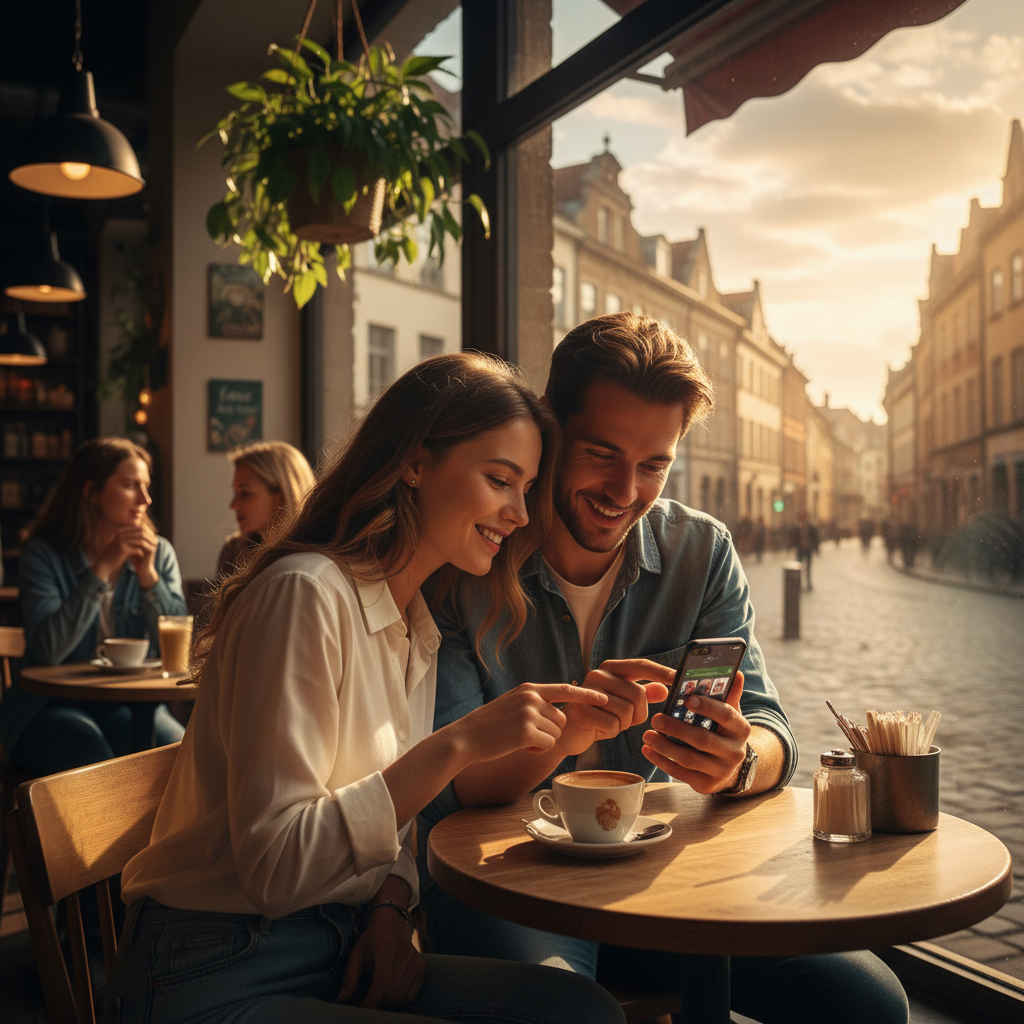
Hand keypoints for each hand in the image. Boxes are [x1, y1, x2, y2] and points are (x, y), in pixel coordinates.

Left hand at [119, 521, 158, 588]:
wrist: (143, 570)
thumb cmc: (137, 559)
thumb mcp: (133, 546)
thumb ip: (130, 539)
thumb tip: (121, 530)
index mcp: (150, 537)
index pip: (143, 526)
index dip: (132, 526)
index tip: (122, 526)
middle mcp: (154, 539)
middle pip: (144, 528)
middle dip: (133, 528)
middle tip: (122, 528)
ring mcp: (154, 544)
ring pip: (143, 534)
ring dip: (133, 534)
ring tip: (123, 534)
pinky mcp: (152, 549)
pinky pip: (143, 542)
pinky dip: (134, 541)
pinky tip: (126, 541)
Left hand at [337, 905, 425, 1008]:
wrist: (393, 925)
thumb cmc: (371, 941)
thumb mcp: (356, 954)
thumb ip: (350, 977)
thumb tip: (341, 1000)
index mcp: (385, 948)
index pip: (382, 982)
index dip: (372, 1001)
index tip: (362, 1010)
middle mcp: (404, 954)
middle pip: (392, 993)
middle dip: (378, 1004)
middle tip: (368, 1003)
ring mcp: (416, 961)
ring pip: (401, 998)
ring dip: (388, 1005)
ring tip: (379, 998)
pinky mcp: (422, 968)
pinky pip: (411, 996)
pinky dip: (400, 1001)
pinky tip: (392, 993)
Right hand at [445, 682, 609, 763]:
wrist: (465, 739)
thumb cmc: (489, 726)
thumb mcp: (512, 704)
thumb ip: (534, 702)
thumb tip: (559, 711)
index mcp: (529, 689)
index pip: (565, 689)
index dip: (587, 695)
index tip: (605, 698)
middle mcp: (531, 698)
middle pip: (562, 719)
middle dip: (549, 731)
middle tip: (524, 734)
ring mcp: (529, 714)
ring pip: (556, 733)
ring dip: (542, 742)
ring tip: (518, 739)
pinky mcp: (526, 732)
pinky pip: (547, 745)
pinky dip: (536, 750)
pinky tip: (518, 746)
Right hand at [557, 659, 672, 755]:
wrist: (569, 732)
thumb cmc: (600, 716)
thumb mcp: (624, 704)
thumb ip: (643, 694)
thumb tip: (664, 689)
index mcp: (611, 668)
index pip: (641, 666)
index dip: (662, 672)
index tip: (680, 679)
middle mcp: (599, 674)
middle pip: (638, 694)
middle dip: (638, 713)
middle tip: (625, 719)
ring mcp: (589, 691)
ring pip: (627, 711)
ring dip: (623, 724)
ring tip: (609, 722)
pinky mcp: (583, 710)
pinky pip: (614, 725)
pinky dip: (612, 732)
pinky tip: (600, 729)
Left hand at [641, 670, 750, 793]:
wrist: (730, 768)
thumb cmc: (723, 732)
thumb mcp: (730, 714)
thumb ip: (729, 694)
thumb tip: (735, 671)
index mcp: (741, 729)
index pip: (726, 716)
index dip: (707, 707)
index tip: (687, 699)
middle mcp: (735, 752)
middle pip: (703, 739)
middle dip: (677, 728)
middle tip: (656, 718)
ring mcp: (721, 771)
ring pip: (689, 759)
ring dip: (665, 746)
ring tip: (647, 735)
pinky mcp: (706, 785)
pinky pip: (681, 774)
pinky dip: (662, 762)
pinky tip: (648, 750)